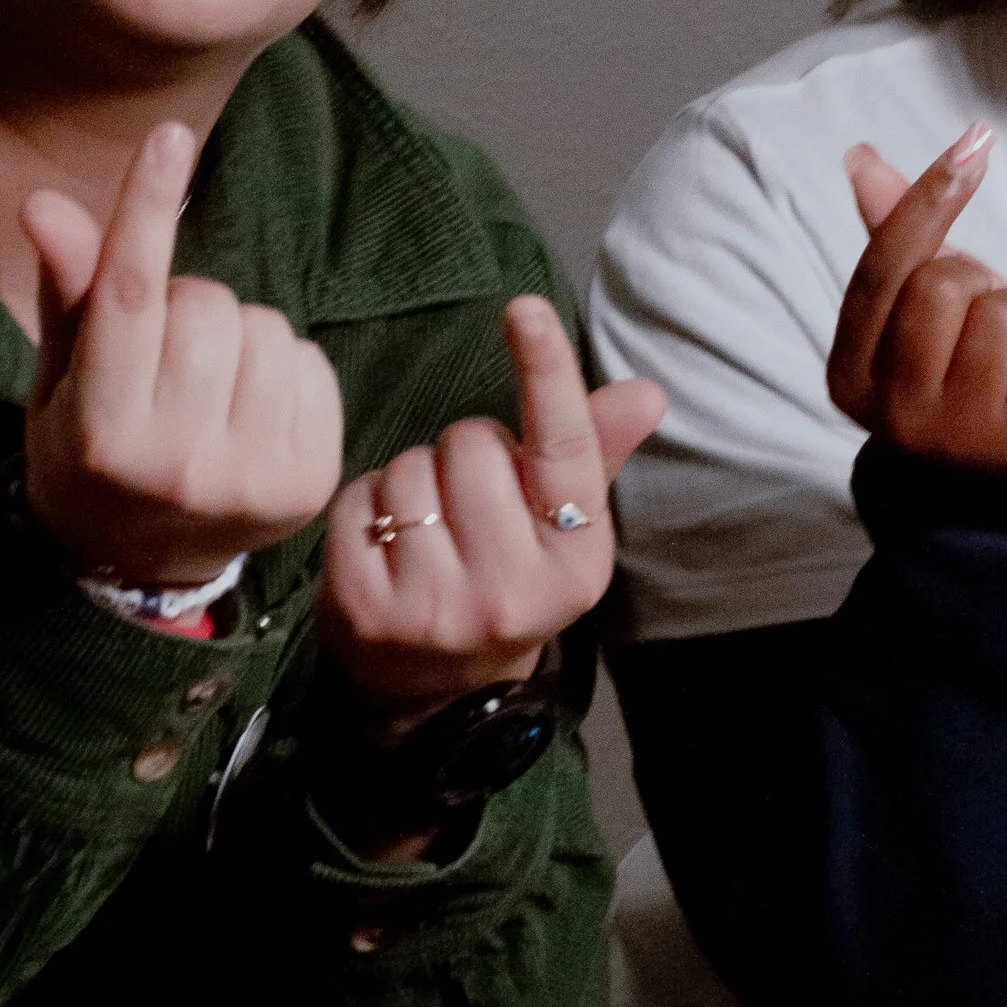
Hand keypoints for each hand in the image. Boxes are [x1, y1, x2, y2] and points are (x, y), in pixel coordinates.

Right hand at [23, 120, 345, 582]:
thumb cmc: (89, 451)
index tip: (169, 138)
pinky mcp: (310, 481)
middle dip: (190, 305)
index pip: (131, 300)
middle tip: (167, 352)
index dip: (148, 212)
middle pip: (208, 307)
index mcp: (102, 431)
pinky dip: (285, 368)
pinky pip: (312, 364)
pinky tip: (252, 406)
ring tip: (209, 383)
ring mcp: (251, 477)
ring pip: (266, 329)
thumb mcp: (60, 381)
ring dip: (240, 335)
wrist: (138, 569)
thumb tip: (45, 203)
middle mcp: (179, 461)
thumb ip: (68, 293)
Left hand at [318, 295, 665, 712]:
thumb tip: (647, 393)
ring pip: (410, 468)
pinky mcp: (368, 610)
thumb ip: (593, 453)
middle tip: (469, 501)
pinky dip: (364, 507)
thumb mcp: (561, 531)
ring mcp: (437, 605)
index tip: (525, 310)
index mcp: (575, 562)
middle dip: (465, 453)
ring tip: (426, 526)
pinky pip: (358, 500)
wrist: (438, 695)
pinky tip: (384, 544)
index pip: (562, 449)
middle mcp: (512, 590)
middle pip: (473, 444)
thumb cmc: (507, 583)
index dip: (545, 373)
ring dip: (411, 479)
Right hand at [830, 127, 1006, 474]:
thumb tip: (860, 157)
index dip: (930, 198)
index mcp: (851, 375)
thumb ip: (894, 235)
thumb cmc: (966, 366)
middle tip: (983, 315)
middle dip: (977, 281)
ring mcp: (961, 436)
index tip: (975, 142)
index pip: (885, 267)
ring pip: (1004, 312)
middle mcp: (895, 415)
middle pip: (942, 285)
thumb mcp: (920, 304)